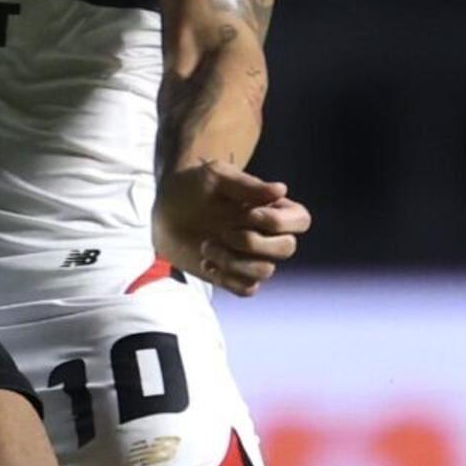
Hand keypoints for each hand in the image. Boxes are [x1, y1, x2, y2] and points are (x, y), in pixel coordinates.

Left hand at [154, 161, 310, 296]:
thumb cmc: (194, 186)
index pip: (301, 220)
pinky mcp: (234, 276)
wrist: (165, 210)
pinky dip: (227, 279)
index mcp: (271, 208)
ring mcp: (251, 258)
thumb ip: (246, 184)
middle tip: (224, 231)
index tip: (249, 213)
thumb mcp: (216, 176)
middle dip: (253, 242)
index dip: (280, 221)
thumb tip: (281, 190)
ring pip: (265, 270)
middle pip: (287, 248)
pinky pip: (247, 289)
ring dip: (234, 260)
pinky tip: (206, 264)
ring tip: (206, 246)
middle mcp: (267, 235)